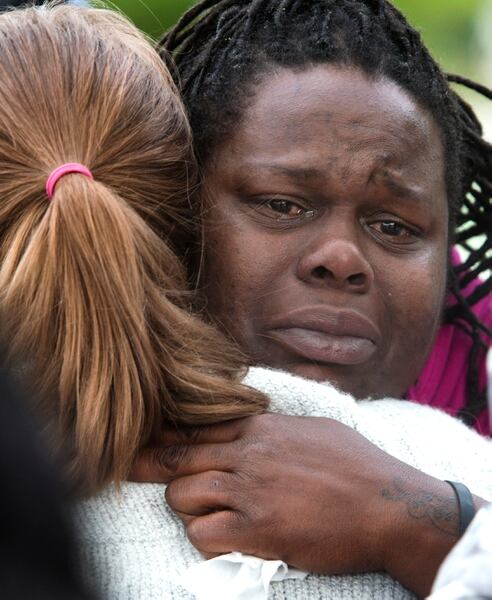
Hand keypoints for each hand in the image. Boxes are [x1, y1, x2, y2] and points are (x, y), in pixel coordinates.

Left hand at [131, 413, 471, 597]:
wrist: (389, 505)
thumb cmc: (359, 465)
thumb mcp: (317, 428)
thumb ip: (280, 426)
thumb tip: (261, 424)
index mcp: (263, 428)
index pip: (197, 426)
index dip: (165, 434)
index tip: (146, 440)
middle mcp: (250, 454)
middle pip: (180, 457)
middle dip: (151, 464)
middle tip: (129, 469)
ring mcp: (251, 490)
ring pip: (183, 495)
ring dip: (184, 505)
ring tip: (199, 511)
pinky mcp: (258, 530)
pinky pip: (203, 534)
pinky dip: (203, 538)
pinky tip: (220, 538)